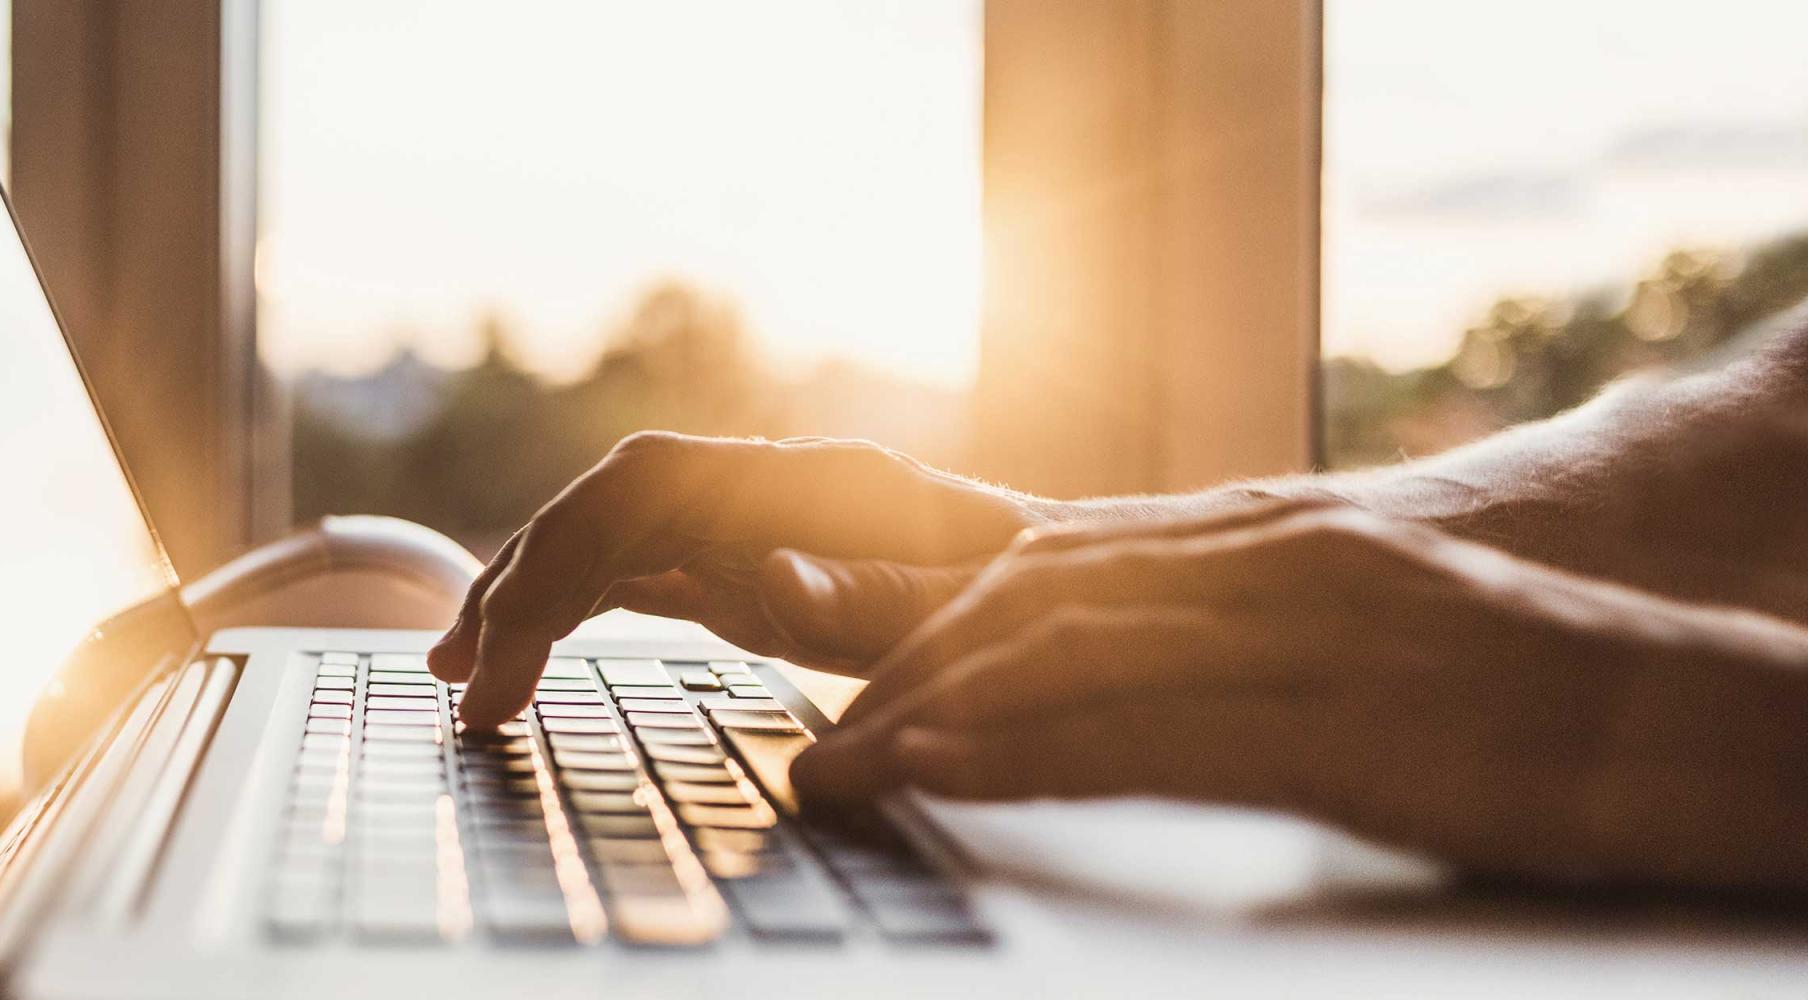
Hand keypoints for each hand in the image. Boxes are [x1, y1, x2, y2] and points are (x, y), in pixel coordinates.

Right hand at [429, 432, 1031, 726]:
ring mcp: (751, 518)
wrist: (1080, 591)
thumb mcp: (973, 612)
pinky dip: (569, 609)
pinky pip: (633, 569)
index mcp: (816, 481)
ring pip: (606, 533)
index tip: (514, 649)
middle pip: (607, 505)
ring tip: (458, 674)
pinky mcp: (745, 558)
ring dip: (527, 595)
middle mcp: (769, 485)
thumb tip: (764, 577)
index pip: (648, 487)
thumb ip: (875, 595)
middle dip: (522, 585)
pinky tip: (520, 653)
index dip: (564, 555)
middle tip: (465, 686)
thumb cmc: (1036, 608)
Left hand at [793, 501, 1807, 893]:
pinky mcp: (1336, 721)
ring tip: (843, 767)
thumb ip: (1249, 640)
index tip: (860, 689)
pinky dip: (1022, 748)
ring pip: (1062, 650)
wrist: (1696, 711)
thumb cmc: (1530, 695)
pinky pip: (1142, 731)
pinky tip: (946, 773)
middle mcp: (1266, 561)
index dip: (938, 627)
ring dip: (929, 712)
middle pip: (1032, 600)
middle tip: (828, 742)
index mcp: (1270, 541)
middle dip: (908, 672)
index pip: (1058, 568)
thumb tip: (1142, 688)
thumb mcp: (1363, 635)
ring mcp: (1299, 630)